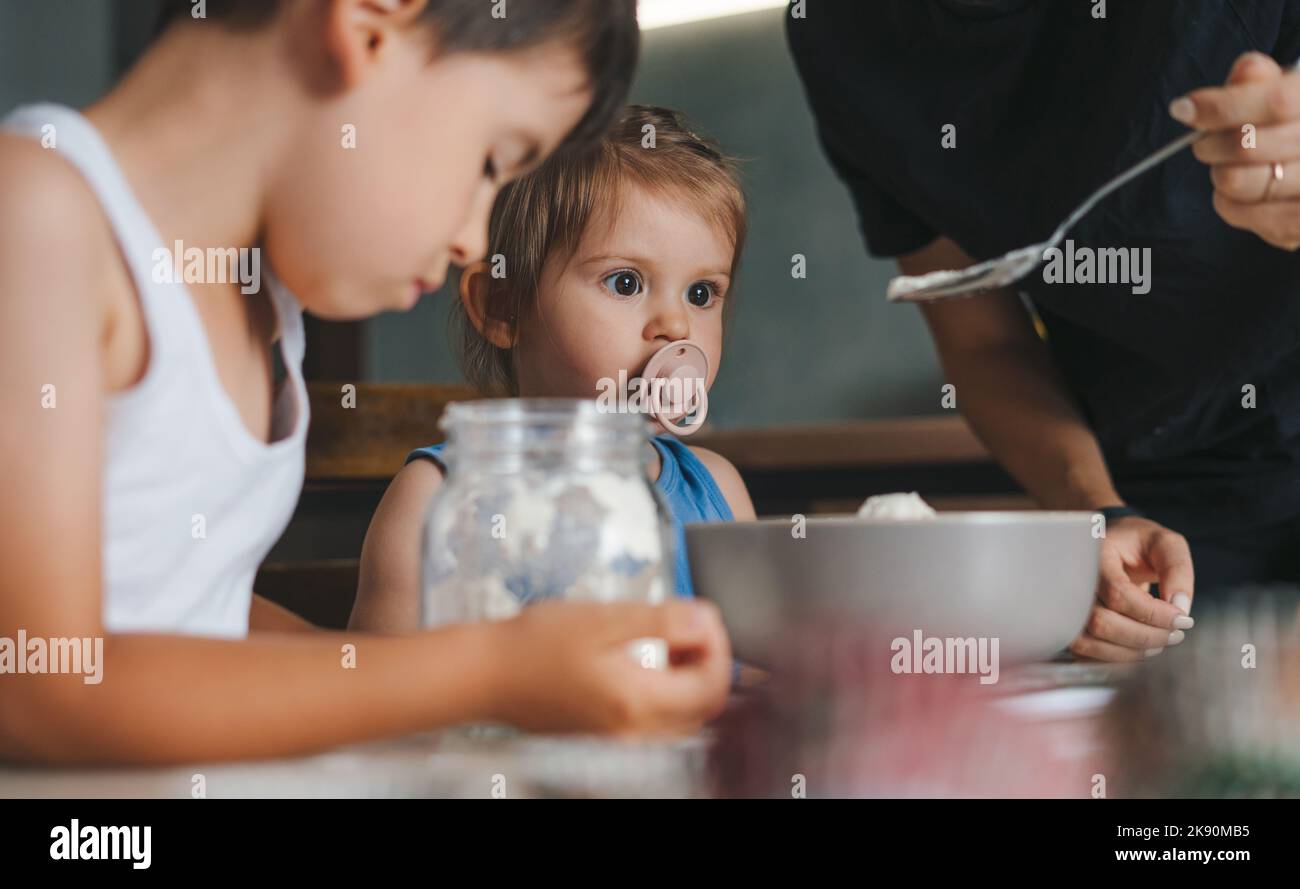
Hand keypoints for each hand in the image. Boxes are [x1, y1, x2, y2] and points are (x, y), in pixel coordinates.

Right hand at [486, 599, 731, 734]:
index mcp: (638, 701)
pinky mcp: (609, 736)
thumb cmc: (536, 644)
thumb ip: (662, 621)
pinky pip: (659, 721)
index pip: (711, 685)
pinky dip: (669, 692)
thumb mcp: (603, 619)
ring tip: (675, 638)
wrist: (487, 676)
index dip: (719, 647)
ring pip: (685, 717)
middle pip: (704, 707)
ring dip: (692, 678)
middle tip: (695, 625)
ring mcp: (622, 739)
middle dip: (711, 663)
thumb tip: (705, 620)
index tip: (704, 615)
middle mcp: (635, 731)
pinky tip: (652, 660)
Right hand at [1069, 516, 1194, 660]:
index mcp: (1095, 554)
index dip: (1152, 613)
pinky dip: (1114, 657)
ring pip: (1089, 641)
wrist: (1113, 545)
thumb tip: (1179, 607)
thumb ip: (1177, 569)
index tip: (1183, 619)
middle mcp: (1073, 579)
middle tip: (1176, 635)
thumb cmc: (1138, 543)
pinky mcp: (1070, 622)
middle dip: (1144, 636)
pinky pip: (1085, 650)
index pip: (1117, 593)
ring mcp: (1066, 602)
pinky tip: (1139, 648)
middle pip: (1101, 622)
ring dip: (1130, 651)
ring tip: (1160, 643)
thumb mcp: (1165, 544)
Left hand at [1177, 51, 1299, 249]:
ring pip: (1236, 180)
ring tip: (1229, 165)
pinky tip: (1239, 191)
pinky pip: (1237, 212)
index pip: (1278, 102)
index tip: (1184, 108)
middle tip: (1206, 140)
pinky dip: (1226, 201)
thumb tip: (1246, 70)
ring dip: (1219, 171)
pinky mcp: (1297, 227)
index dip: (1223, 105)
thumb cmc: (1294, 130)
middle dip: (1211, 141)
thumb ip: (1264, 82)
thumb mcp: (1288, 96)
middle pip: (1247, 144)